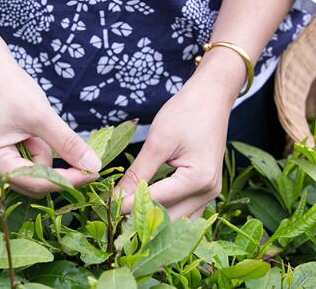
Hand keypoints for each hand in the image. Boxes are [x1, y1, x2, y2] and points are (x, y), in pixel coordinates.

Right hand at [0, 55, 100, 197]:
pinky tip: (36, 130)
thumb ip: (67, 144)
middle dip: (58, 169)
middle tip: (82, 154)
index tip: (94, 172)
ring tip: (39, 126)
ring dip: (47, 154)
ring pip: (36, 173)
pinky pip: (30, 162)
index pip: (37, 183)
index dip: (68, 180)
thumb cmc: (8, 87)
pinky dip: (41, 149)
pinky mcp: (3, 155)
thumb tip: (93, 166)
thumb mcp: (42, 116)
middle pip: (35, 183)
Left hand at [117, 49, 245, 218]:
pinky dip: (165, 211)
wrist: (211, 97)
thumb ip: (137, 173)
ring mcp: (210, 193)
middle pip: (168, 219)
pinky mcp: (206, 189)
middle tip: (111, 214)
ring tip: (125, 212)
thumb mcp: (157, 142)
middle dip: (140, 219)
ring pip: (178, 219)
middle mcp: (208, 191)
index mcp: (198, 179)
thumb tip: (115, 197)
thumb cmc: (186, 113)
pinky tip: (144, 206)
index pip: (155, 201)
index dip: (127, 206)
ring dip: (152, 219)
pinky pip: (185, 210)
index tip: (103, 206)